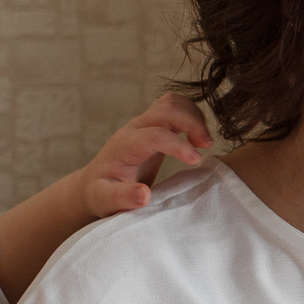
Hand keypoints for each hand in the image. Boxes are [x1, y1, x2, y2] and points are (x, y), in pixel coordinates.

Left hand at [81, 92, 211, 218]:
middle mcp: (135, 128)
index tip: (196, 160)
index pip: (155, 134)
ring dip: (194, 116)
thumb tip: (144, 195)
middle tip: (207, 146)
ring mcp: (144, 124)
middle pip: (167, 108)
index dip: (178, 144)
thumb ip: (123, 198)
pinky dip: (192, 117)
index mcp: (125, 145)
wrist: (95, 184)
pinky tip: (198, 139)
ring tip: (204, 142)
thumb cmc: (102, 193)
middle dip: (191, 122)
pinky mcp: (154, 126)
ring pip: (173, 103)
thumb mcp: (106, 200)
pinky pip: (175, 108)